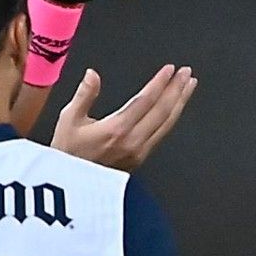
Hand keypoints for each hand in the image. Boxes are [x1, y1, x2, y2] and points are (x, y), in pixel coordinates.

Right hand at [49, 66, 195, 170]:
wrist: (69, 185)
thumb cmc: (67, 153)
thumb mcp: (68, 120)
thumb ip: (84, 95)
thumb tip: (92, 74)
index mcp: (116, 129)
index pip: (146, 101)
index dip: (160, 83)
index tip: (170, 70)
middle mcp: (132, 141)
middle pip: (162, 111)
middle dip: (177, 90)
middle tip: (186, 73)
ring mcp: (139, 152)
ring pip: (167, 124)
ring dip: (180, 103)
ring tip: (188, 87)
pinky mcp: (140, 158)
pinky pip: (162, 134)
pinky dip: (172, 117)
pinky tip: (175, 108)